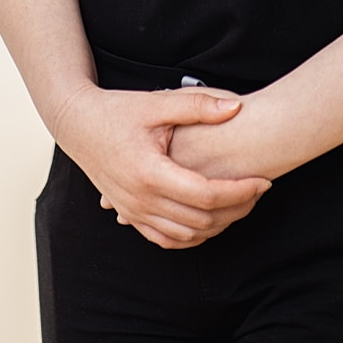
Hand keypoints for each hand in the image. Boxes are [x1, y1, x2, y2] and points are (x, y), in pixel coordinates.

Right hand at [52, 83, 271, 248]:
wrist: (79, 126)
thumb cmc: (118, 111)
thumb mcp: (158, 103)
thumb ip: (198, 105)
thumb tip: (237, 107)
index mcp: (150, 172)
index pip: (207, 194)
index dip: (240, 190)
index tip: (263, 179)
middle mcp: (141, 200)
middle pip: (201, 220)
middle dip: (237, 209)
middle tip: (259, 190)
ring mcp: (134, 212)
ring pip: (186, 236)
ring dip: (218, 225)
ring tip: (242, 203)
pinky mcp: (130, 216)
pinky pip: (166, 239)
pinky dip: (193, 235)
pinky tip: (212, 220)